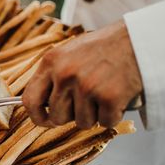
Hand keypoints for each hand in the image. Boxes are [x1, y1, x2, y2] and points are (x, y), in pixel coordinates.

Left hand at [23, 21, 143, 128]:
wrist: (135, 41)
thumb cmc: (101, 48)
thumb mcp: (67, 54)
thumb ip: (52, 76)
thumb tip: (40, 106)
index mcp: (50, 63)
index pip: (30, 99)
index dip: (36, 116)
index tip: (44, 120)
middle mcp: (65, 75)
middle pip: (57, 116)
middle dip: (70, 116)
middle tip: (84, 103)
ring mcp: (86, 86)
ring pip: (82, 123)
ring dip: (94, 115)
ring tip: (102, 93)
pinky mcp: (109, 97)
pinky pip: (105, 123)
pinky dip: (113, 115)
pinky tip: (116, 97)